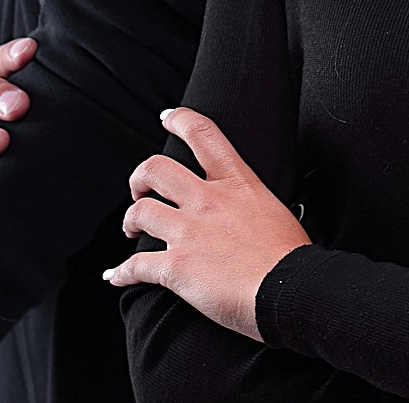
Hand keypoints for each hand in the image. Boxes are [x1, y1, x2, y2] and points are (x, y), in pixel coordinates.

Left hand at [101, 107, 308, 340]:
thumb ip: (252, 204)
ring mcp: (189, 232)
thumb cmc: (291, 259)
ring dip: (130, 220)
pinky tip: (117, 275)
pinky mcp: (176, 267)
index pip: (203, 134)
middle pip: (156, 168)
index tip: (168, 117)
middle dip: (139, 177)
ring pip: (140, 212)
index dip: (180, 119)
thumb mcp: (275, 211)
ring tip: (130, 229)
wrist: (292, 291)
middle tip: (140, 189)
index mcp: (237, 183)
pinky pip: (136, 266)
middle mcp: (208, 201)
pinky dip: (121, 272)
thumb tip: (249, 213)